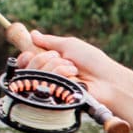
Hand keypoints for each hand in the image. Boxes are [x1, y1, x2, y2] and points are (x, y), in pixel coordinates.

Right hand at [15, 28, 132, 132]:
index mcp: (50, 64)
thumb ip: (50, 41)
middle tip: (62, 59)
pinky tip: (75, 77)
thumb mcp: (70, 45)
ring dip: (57, 66)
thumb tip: (33, 34)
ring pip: (37, 73)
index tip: (29, 53)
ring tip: (74, 69)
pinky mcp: (55, 98)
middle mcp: (48, 77)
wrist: (108, 80)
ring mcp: (52, 88)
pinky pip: (47, 82)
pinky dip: (62, 74)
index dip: (25, 57)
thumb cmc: (93, 61)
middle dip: (45, 58)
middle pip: (28, 67)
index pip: (26, 63)